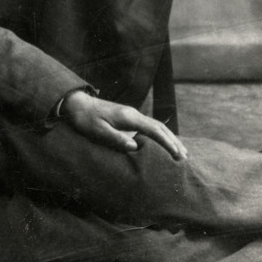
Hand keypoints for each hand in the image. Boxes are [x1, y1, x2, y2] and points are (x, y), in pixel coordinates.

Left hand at [61, 89, 187, 159]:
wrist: (76, 104)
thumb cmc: (85, 119)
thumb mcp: (97, 131)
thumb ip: (115, 138)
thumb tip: (135, 146)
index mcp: (128, 117)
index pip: (154, 130)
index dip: (167, 142)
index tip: (177, 154)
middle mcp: (133, 114)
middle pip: (160, 127)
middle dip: (173, 141)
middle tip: (185, 157)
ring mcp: (132, 115)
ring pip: (156, 126)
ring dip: (170, 138)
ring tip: (181, 152)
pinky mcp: (128, 118)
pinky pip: (150, 126)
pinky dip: (161, 135)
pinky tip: (164, 143)